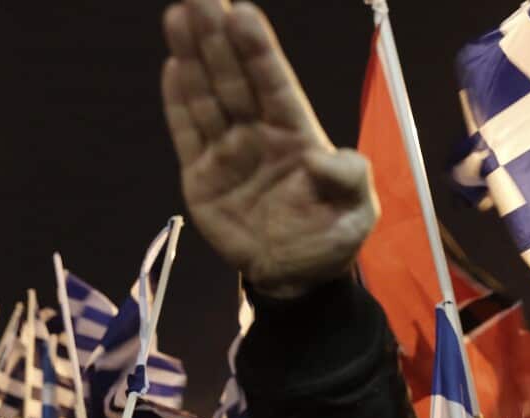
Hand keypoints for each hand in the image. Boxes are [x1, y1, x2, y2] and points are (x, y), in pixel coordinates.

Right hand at [161, 0, 377, 299]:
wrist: (296, 279)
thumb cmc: (331, 238)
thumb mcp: (357, 213)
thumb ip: (349, 180)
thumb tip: (325, 159)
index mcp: (297, 134)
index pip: (275, 84)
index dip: (259, 51)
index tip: (243, 12)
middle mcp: (259, 134)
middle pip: (235, 79)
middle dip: (217, 38)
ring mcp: (228, 153)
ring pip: (207, 97)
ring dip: (192, 58)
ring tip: (178, 16)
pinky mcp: (201, 177)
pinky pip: (187, 133)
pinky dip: (178, 103)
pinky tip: (172, 67)